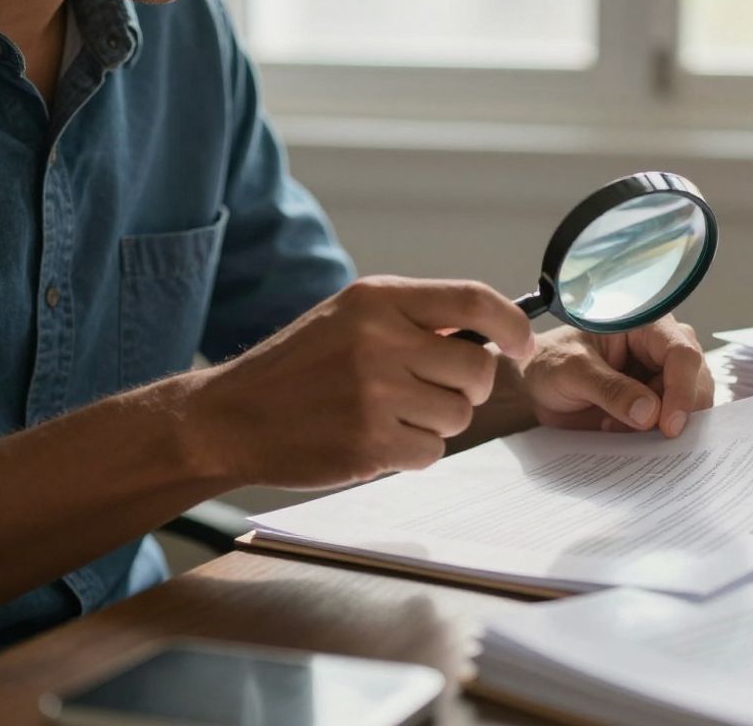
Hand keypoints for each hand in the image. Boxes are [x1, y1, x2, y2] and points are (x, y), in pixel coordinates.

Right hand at [185, 276, 534, 488]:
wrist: (230, 416)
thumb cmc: (300, 367)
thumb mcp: (350, 318)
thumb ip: (415, 320)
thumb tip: (492, 335)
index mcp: (378, 300)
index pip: (475, 300)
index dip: (513, 325)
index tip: (522, 346)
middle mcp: (380, 341)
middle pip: (478, 369)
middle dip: (468, 387)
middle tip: (433, 391)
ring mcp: (375, 394)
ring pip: (459, 415)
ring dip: (436, 422)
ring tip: (389, 414)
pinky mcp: (370, 442)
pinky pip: (433, 452)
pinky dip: (414, 453)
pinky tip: (376, 439)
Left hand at [519, 315, 712, 437]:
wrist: (540, 382)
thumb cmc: (551, 362)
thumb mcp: (571, 371)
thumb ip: (608, 389)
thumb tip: (649, 414)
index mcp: (646, 324)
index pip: (681, 353)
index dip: (682, 390)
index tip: (669, 426)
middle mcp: (662, 348)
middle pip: (696, 382)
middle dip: (673, 413)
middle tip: (636, 433)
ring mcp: (663, 376)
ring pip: (690, 407)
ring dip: (661, 428)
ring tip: (614, 427)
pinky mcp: (658, 402)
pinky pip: (673, 423)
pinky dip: (657, 438)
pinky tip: (626, 438)